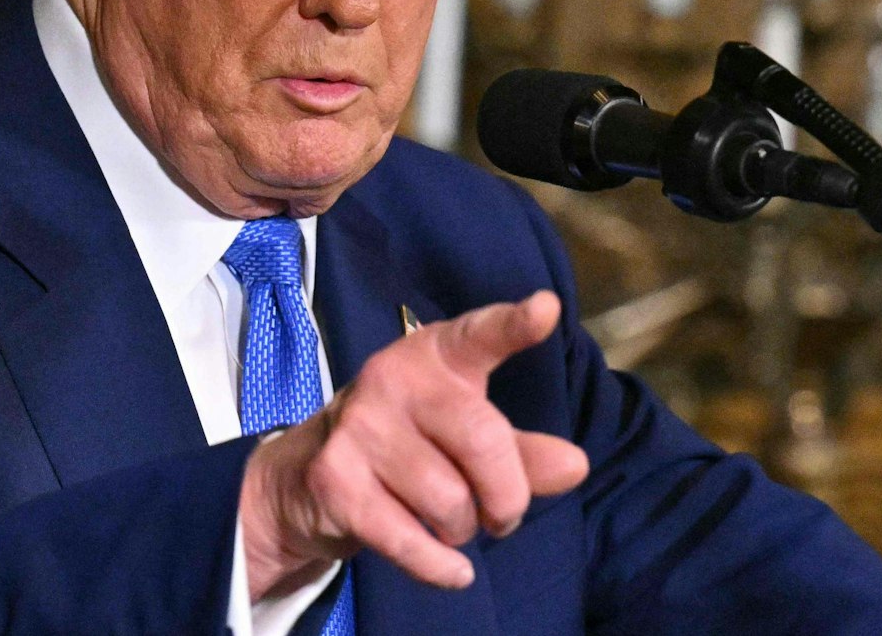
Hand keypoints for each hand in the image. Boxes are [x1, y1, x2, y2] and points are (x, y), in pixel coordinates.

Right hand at [238, 291, 589, 598]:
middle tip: (503, 515)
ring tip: (453, 524)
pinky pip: (410, 540)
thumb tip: (574, 466)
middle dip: (508, 496)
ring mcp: (359, 426)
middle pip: (484, 441)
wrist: (306, 476)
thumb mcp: (466, 436)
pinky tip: (452, 570)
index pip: (479, 335)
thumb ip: (523, 451)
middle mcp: (393, 378)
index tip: (546, 310)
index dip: (514, 325)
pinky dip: (440, 567)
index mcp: (435, 355)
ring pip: (450, 500)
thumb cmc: (407, 445)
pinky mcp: (335, 478)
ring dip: (464, 531)